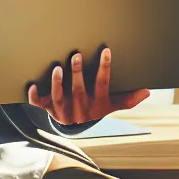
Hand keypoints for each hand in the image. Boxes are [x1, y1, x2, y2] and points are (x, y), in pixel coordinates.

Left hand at [27, 47, 150, 124]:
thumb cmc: (95, 109)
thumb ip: (128, 99)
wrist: (74, 127)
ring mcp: (63, 111)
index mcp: (97, 105)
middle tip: (76, 55)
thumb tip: (148, 92)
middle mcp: (80, 109)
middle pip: (78, 91)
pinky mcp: (49, 110)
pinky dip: (34, 97)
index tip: (106, 50)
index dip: (105, 67)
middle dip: (77, 73)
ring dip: (57, 83)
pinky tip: (31, 86)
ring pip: (59, 98)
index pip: (103, 85)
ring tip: (57, 68)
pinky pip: (39, 105)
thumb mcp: (112, 105)